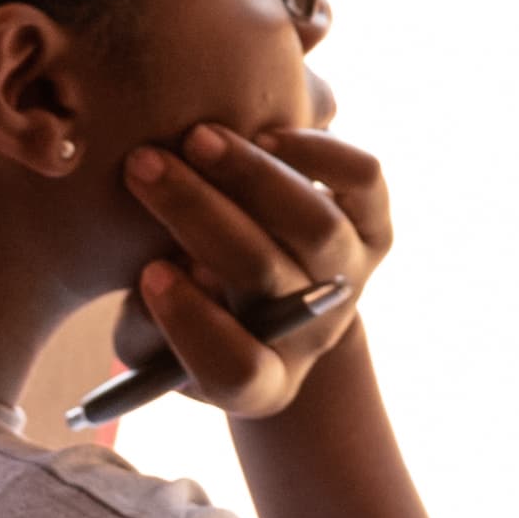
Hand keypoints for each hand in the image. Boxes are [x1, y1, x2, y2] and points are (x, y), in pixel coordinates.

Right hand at [112, 120, 394, 417]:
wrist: (267, 289)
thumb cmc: (190, 313)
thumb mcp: (154, 342)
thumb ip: (145, 327)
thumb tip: (162, 272)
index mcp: (263, 383)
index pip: (236, 369)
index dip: (191, 324)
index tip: (149, 272)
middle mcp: (314, 332)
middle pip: (264, 275)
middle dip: (197, 213)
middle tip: (144, 165)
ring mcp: (352, 278)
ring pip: (315, 225)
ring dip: (251, 175)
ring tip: (198, 138)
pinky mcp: (374, 226)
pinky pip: (363, 182)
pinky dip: (318, 153)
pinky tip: (264, 134)